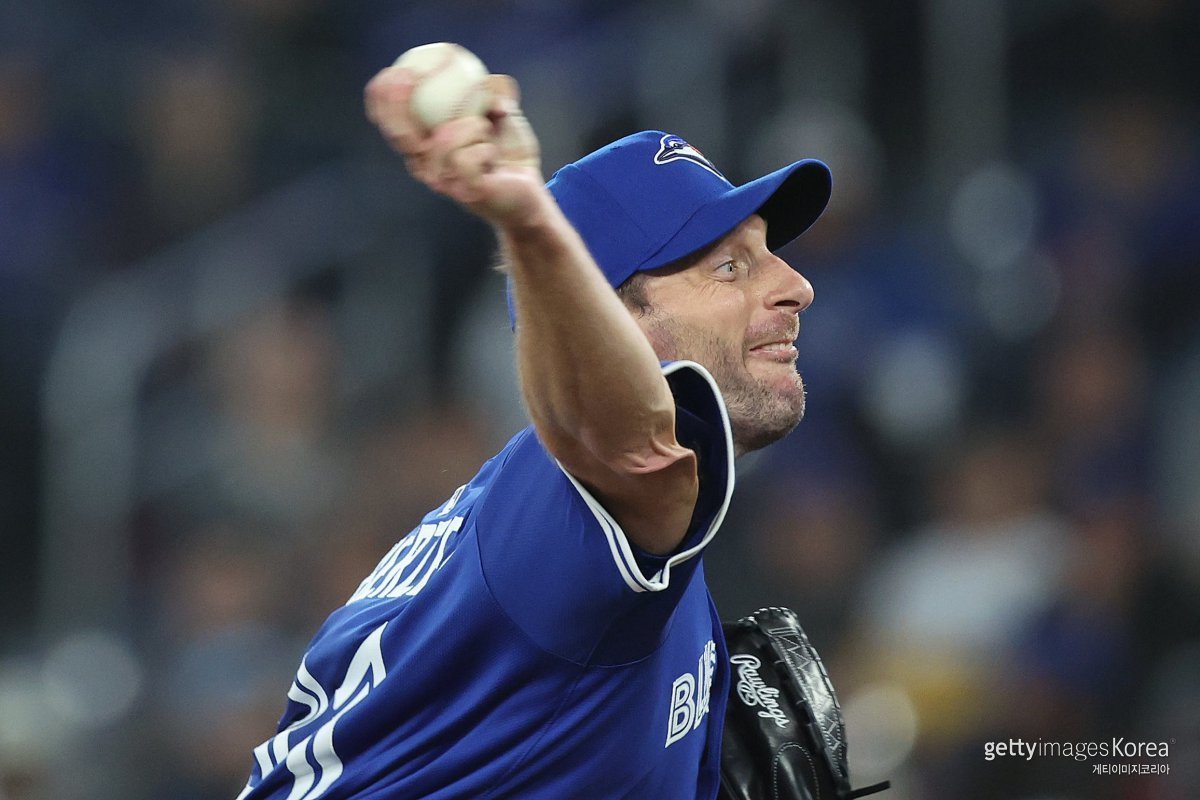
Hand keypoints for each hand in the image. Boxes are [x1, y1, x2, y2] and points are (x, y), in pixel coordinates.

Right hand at [365, 68, 544, 227]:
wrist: (530, 188)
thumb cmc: (509, 150)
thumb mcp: (502, 113)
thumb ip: (491, 92)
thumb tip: (488, 76)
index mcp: (423, 145)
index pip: (389, 122)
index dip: (383, 97)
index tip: (400, 70)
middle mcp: (425, 166)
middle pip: (398, 135)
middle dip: (397, 104)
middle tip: (410, 77)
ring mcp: (443, 182)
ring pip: (443, 142)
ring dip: (471, 127)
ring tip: (485, 130)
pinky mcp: (464, 192)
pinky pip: (467, 159)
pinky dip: (484, 148)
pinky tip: (492, 153)